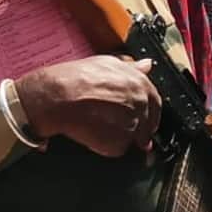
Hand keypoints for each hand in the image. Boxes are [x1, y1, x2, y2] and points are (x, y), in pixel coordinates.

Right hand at [13, 55, 162, 157]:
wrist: (57, 97)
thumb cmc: (75, 79)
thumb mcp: (106, 63)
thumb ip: (131, 68)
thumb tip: (147, 65)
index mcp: (140, 84)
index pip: (154, 102)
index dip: (147, 112)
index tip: (142, 117)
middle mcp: (140, 103)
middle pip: (147, 123)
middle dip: (137, 127)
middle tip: (114, 124)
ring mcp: (132, 124)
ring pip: (132, 136)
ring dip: (119, 135)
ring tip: (98, 124)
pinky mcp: (120, 142)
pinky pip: (118, 148)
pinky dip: (108, 145)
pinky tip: (94, 133)